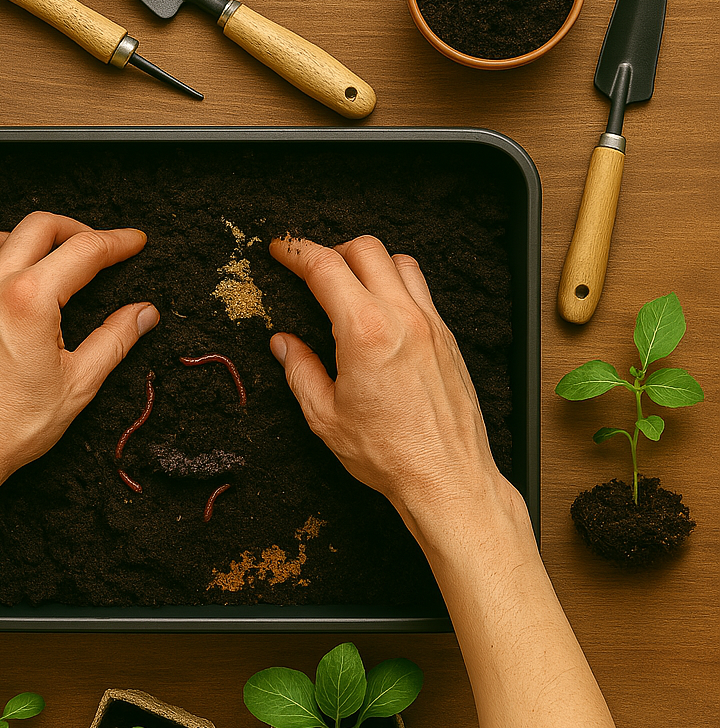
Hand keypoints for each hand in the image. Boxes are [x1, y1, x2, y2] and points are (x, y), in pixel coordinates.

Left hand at [0, 211, 158, 510]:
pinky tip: (9, 281)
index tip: (134, 242)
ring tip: (51, 256)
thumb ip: (115, 340)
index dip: (117, 242)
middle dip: (78, 229)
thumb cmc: (7, 429)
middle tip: (99, 247)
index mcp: (28, 301)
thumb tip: (143, 314)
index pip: (84, 251)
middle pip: (39, 226)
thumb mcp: (77, 385)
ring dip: (29, 237)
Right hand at [269, 234, 506, 535]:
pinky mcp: (447, 339)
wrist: (446, 478)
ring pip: (400, 262)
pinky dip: (397, 285)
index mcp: (365, 332)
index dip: (296, 251)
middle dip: (332, 249)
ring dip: (370, 262)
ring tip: (349, 285)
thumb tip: (284, 344)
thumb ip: (300, 370)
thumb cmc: (389, 454)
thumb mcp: (325, 416)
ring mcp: (431, 325)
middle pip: (366, 249)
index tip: (281, 249)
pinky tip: (382, 311)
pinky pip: (422, 291)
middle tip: (311, 268)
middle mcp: (403, 318)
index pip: (325, 268)